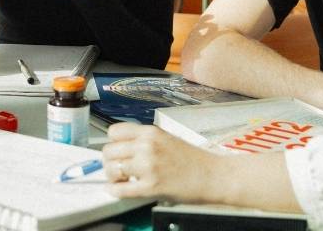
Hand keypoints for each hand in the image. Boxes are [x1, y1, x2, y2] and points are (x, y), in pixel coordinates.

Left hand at [102, 123, 222, 201]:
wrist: (214, 176)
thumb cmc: (194, 160)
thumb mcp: (166, 139)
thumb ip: (144, 141)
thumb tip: (123, 149)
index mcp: (150, 132)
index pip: (114, 131)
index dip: (113, 143)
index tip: (116, 151)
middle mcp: (147, 146)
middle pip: (108, 151)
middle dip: (109, 161)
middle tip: (117, 169)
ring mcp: (148, 166)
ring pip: (111, 169)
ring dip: (113, 176)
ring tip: (123, 179)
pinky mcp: (151, 186)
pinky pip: (121, 189)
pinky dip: (115, 191)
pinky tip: (117, 190)